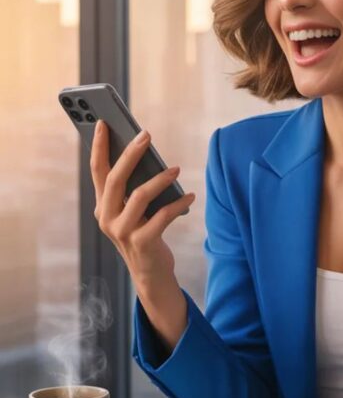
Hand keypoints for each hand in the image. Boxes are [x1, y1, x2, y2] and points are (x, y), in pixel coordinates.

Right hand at [90, 120, 195, 288]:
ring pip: (139, 196)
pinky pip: (162, 217)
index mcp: (102, 206)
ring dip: (160, 180)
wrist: (151, 274)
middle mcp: (106, 218)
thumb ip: (134, 188)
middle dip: (130, 154)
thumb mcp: (134, 211)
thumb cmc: (145, 234)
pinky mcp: (142, 243)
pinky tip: (190, 196)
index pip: (97, 171)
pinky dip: (178, 204)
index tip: (103, 123)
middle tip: (145, 135)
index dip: (98, 146)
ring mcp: (122, 232)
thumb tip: (146, 156)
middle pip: (115, 179)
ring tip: (176, 170)